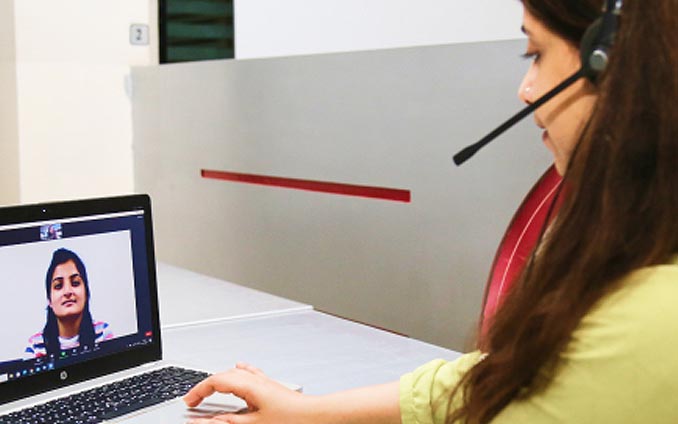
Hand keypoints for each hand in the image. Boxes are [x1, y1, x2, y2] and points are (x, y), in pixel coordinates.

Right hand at [184, 363, 307, 423]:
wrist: (317, 416)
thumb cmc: (292, 419)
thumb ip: (227, 423)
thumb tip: (205, 421)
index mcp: (250, 385)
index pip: (216, 381)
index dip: (198, 391)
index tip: (188, 402)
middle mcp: (257, 380)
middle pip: (224, 376)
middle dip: (206, 387)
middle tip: (193, 401)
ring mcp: (265, 382)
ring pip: (236, 375)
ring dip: (220, 381)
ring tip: (209, 391)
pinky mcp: (272, 387)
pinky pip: (251, 374)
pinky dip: (239, 374)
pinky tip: (241, 368)